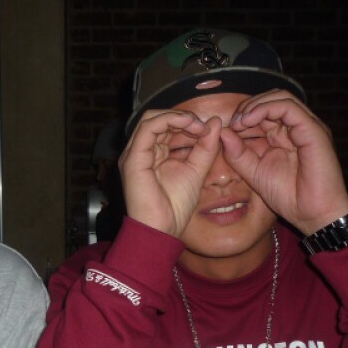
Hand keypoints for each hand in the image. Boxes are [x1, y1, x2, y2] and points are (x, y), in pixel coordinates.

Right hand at [119, 110, 220, 236]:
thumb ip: (205, 147)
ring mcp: (134, 154)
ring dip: (178, 117)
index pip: (167, 127)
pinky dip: (169, 120)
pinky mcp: (133, 158)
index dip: (188, 123)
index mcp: (152, 154)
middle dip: (184, 118)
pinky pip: (148, 128)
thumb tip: (214, 122)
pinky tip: (188, 126)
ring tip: (197, 125)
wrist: (163, 229)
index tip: (208, 129)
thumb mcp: (197, 170)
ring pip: (152, 118)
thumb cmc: (175, 207)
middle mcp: (140, 151)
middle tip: (203, 126)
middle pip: (159, 119)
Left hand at [219, 90, 347, 234]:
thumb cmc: (289, 196)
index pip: (263, 112)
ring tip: (240, 121)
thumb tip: (223, 132)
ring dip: (255, 106)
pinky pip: (288, 107)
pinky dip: (266, 109)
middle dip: (247, 107)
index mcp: (284, 135)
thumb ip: (237, 154)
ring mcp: (307, 126)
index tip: (227, 129)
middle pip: (271, 99)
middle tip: (233, 123)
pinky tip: (249, 121)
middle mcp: (297, 127)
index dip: (242, 116)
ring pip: (280, 97)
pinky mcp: (313, 129)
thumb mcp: (254, 173)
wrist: (313, 214)